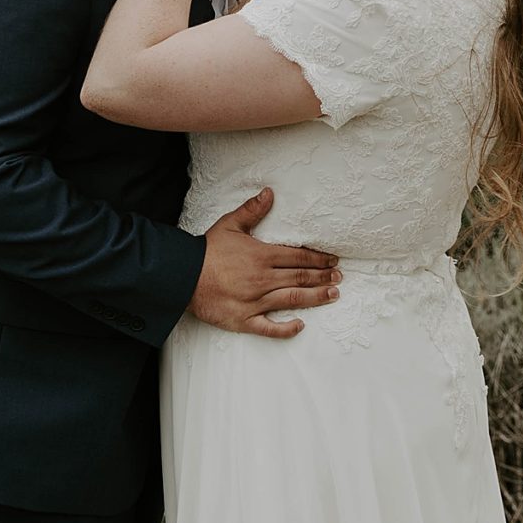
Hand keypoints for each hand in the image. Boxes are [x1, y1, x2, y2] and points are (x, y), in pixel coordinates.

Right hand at [188, 189, 340, 338]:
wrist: (182, 276)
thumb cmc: (207, 251)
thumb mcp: (229, 225)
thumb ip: (252, 210)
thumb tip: (269, 193)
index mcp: (262, 256)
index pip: (299, 256)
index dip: (319, 258)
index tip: (332, 260)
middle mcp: (263, 279)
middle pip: (301, 277)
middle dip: (323, 276)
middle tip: (339, 277)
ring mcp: (255, 301)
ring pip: (293, 299)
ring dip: (316, 297)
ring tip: (333, 295)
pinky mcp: (244, 320)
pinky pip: (270, 327)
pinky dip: (286, 328)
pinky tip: (300, 325)